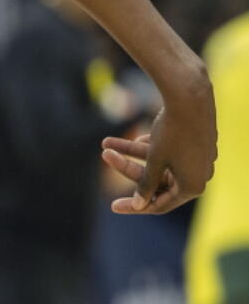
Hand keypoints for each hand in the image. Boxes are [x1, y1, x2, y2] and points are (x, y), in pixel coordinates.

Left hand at [101, 97, 216, 214]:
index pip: (160, 204)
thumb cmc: (173, 133)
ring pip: (158, 163)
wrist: (192, 96)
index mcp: (192, 187)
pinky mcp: (194, 144)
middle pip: (156, 181)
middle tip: (104, 157)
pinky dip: (150, 146)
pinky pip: (167, 151)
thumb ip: (146, 184)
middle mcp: (198, 175)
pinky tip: (137, 135)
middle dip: (127, 168)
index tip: (113, 206)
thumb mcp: (155, 161)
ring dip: (131, 152)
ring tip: (106, 142)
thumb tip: (139, 205)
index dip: (135, 206)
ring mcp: (198, 160)